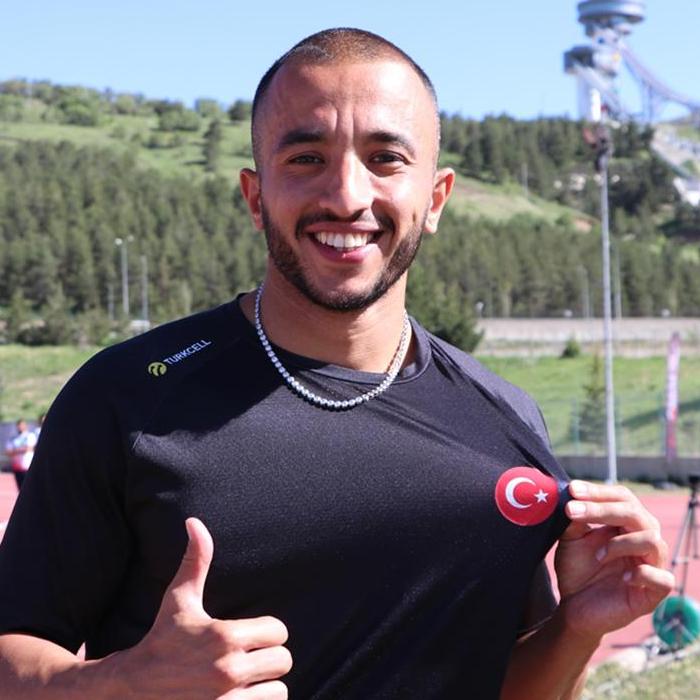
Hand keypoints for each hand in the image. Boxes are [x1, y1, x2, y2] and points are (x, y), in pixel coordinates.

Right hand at [117, 518, 291, 698]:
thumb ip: (195, 561)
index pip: (279, 631)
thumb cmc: (161, 640)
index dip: (269, 631)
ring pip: (279, 691)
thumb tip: (195, 521)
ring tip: (247, 680)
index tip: (251, 635)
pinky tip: (240, 697)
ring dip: (266, 686)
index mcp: (225, 637)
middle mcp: (229, 671)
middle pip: (284, 661)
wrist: (130, 690)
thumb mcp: (178, 600)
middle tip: (251, 657)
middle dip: (270, 658)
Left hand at [554, 480, 674, 640]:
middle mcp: (643, 541)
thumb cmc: (577, 570)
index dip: (599, 492)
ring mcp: (651, 566)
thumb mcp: (571, 539)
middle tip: (572, 511)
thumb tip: (573, 496)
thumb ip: (576, 519)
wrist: (573, 607)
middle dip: (602, 509)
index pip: (623, 498)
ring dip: (620, 543)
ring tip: (597, 555)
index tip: (573, 490)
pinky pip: (663, 579)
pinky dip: (642, 573)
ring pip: (653, 540)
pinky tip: (622, 577)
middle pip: (636, 513)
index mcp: (626, 525)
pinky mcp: (653, 594)